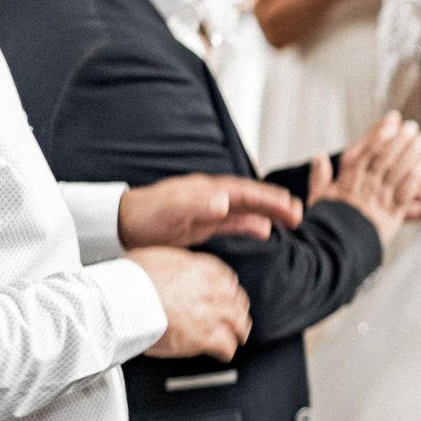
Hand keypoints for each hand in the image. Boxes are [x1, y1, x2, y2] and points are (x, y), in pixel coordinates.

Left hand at [119, 175, 302, 247]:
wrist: (121, 226)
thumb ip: (199, 205)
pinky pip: (234, 223)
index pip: (245, 192)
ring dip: (269, 213)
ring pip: (246, 210)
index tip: (289, 204)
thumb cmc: (144, 216)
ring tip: (292, 221)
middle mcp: (211, 196)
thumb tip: (225, 201)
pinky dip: (251, 225)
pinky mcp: (203, 224)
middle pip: (251, 198)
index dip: (268, 198)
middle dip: (276, 204)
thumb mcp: (171, 210)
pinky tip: (265, 231)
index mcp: (207, 190)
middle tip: (299, 213)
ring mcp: (208, 209)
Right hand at [131, 247, 251, 359]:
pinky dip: (226, 351)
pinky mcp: (203, 336)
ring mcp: (209, 313)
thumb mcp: (152, 257)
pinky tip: (223, 354)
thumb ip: (169, 264)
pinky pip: (225, 346)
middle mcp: (207, 288)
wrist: (119, 301)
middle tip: (236, 317)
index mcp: (196, 268)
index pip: (225, 276)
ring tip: (237, 336)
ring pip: (237, 322)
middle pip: (235, 300)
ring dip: (238, 330)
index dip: (228, 288)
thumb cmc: (127, 281)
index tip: (227, 294)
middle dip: (237, 310)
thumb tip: (167, 268)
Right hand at [311, 112, 420, 245]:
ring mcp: (379, 199)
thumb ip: (319, 175)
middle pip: (386, 158)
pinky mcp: (391, 215)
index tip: (392, 124)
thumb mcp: (318, 197)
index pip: (367, 153)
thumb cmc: (326, 223)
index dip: (381, 137)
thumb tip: (317, 155)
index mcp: (349, 180)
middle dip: (400, 140)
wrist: (335, 247)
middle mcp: (365, 186)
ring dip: (411, 153)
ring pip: (397, 171)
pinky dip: (414, 178)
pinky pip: (405, 193)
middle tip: (413, 127)